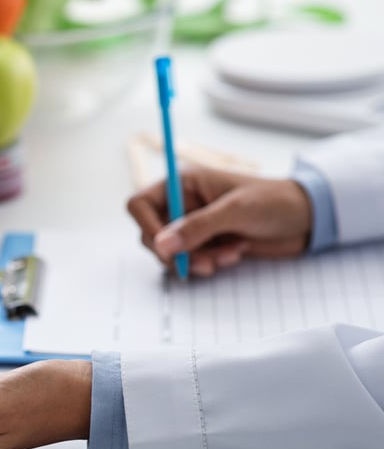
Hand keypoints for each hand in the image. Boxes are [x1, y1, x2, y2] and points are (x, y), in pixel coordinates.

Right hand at [126, 168, 312, 276]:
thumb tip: (161, 245)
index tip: (165, 247)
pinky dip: (208, 264)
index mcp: (183, 185)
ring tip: (228, 255)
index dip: (146, 226)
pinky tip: (234, 254)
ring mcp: (193, 227)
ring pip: (170, 253)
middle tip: (204, 259)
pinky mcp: (205, 244)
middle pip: (152, 235)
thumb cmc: (275, 201)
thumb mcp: (236, 210)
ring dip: (196, 260)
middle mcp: (182, 205)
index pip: (140, 205)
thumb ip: (197, 227)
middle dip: (177, 252)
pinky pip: (189, 262)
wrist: (307, 219)